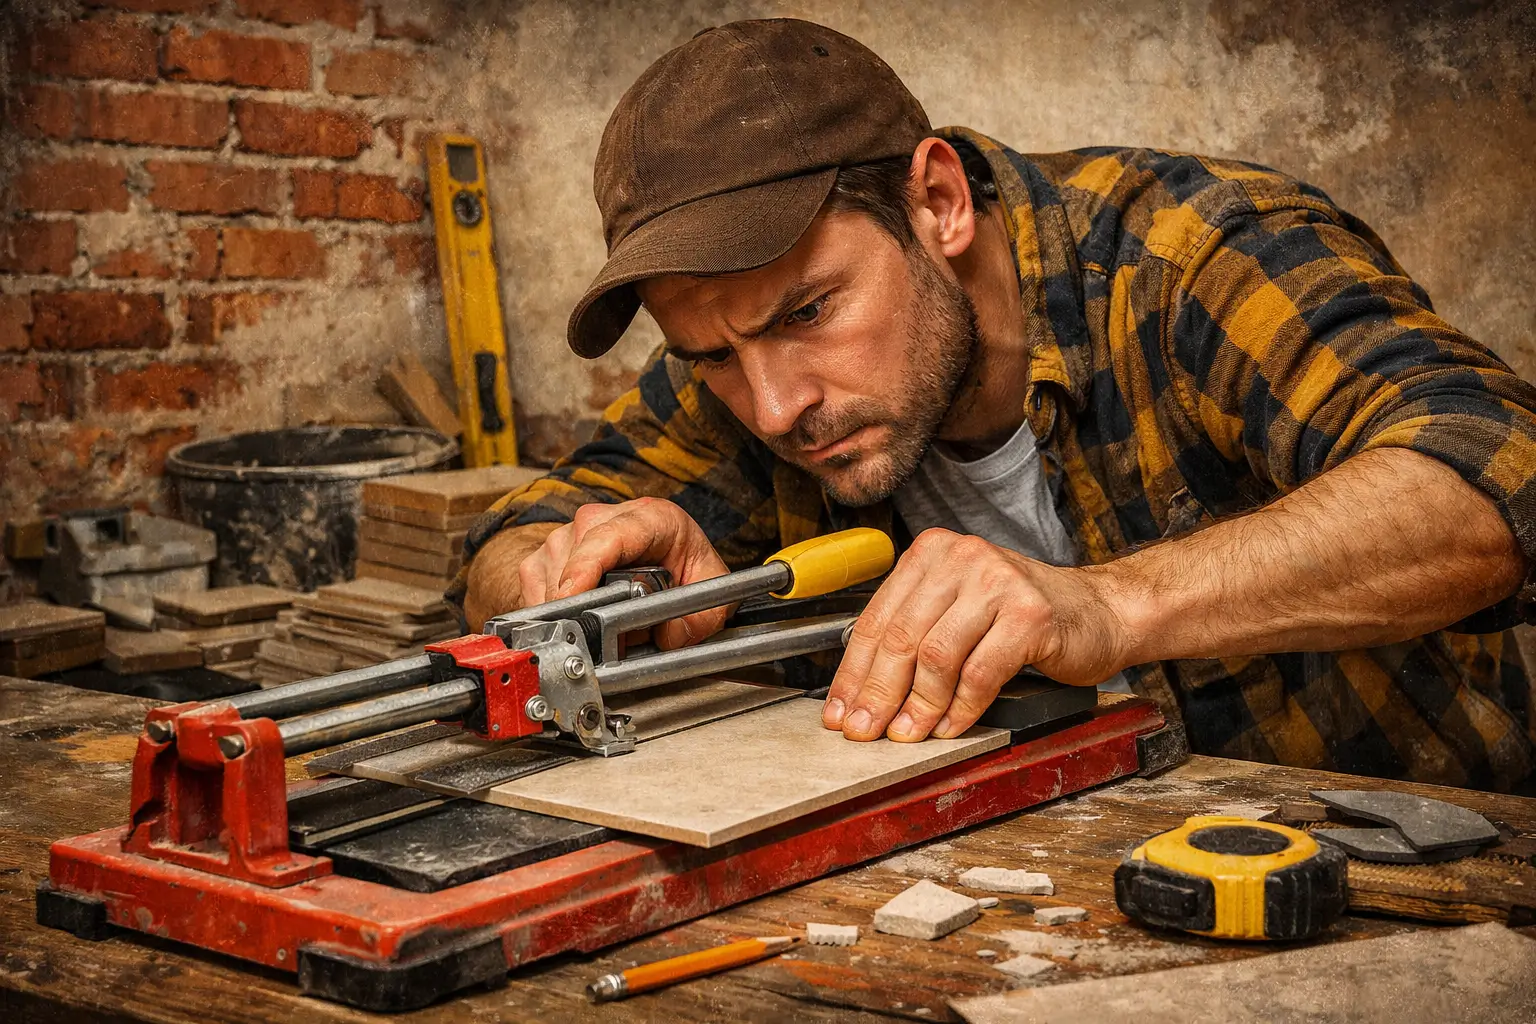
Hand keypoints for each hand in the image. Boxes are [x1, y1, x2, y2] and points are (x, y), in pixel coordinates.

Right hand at [518, 498, 730, 649]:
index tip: (574, 596)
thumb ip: (699, 620)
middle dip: (585, 604)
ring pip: (551, 576)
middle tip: (607, 634)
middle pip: (573, 559)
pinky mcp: (548, 552)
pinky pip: (534, 585)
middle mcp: (605, 517)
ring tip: (600, 620)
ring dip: (570, 609)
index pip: (608, 536)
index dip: (587, 566)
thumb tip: (669, 634)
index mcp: (651, 517)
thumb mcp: (711, 594)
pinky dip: (550, 609)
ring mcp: (571, 532)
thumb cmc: (686, 569)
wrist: (668, 560)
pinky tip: (576, 615)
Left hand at [823, 529, 1129, 741]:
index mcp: (931, 552)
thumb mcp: (958, 610)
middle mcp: (961, 558)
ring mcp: (998, 582)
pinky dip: (960, 708)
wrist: (1100, 612)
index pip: (876, 618)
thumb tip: (862, 692)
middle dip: (877, 693)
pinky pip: (979, 673)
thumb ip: (915, 635)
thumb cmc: (1024, 617)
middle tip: (864, 730)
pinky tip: (950, 727)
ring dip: (918, 706)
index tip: (839, 711)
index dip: (853, 672)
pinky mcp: (1029, 614)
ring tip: (908, 734)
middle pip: (901, 637)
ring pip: (936, 656)